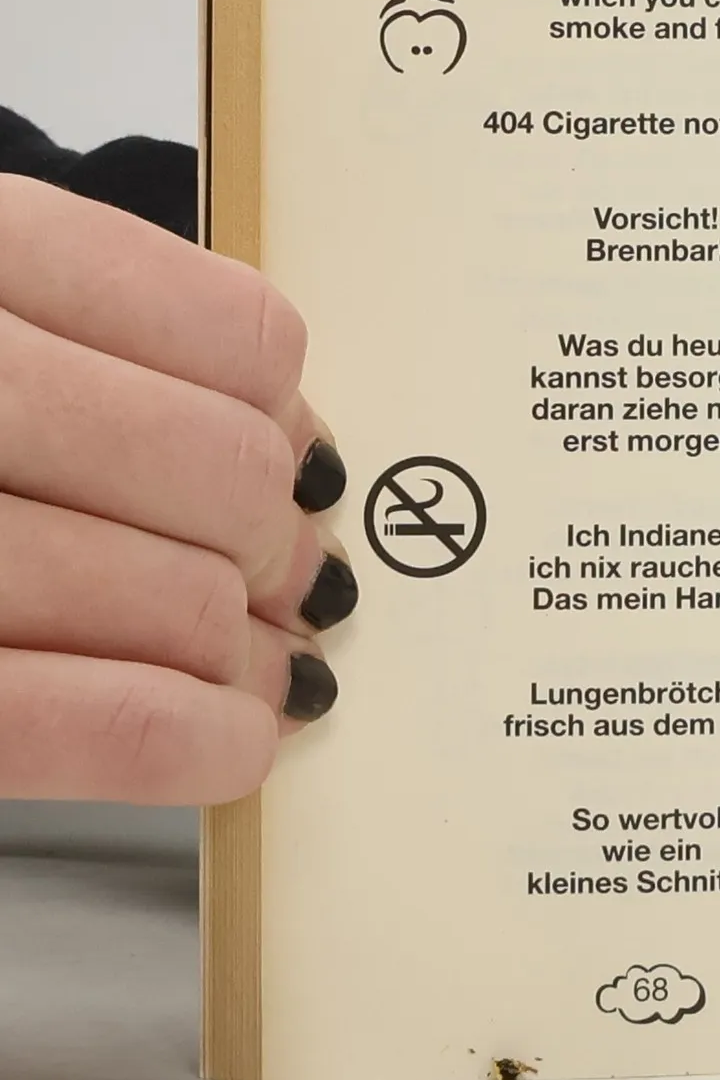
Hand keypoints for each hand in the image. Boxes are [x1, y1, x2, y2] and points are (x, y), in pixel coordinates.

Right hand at [0, 177, 353, 804]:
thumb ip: (110, 346)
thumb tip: (298, 448)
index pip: (238, 338)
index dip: (289, 423)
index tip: (297, 464)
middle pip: (221, 478)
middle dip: (274, 549)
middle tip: (283, 581)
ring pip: (169, 603)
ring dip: (247, 657)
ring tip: (263, 670)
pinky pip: (61, 720)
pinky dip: (176, 741)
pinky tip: (228, 740)